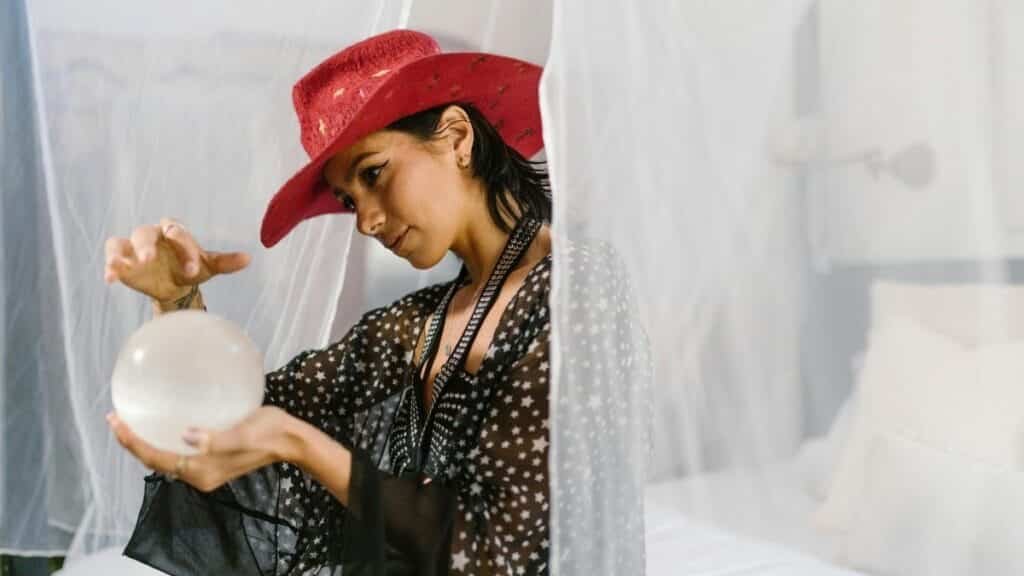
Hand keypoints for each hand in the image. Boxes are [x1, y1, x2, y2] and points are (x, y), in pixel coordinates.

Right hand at [104, 218, 250, 302]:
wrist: (176, 285)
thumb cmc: (192, 268)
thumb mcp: (210, 267)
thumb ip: (226, 262)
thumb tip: (248, 259)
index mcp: (176, 231)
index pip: (177, 231)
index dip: (184, 248)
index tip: (193, 270)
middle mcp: (153, 235)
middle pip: (146, 232)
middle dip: (147, 245)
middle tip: (151, 258)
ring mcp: (134, 247)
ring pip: (121, 242)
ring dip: (121, 253)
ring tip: (119, 266)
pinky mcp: (122, 260)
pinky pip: (112, 257)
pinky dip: (110, 266)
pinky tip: (110, 279)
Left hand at [107, 406, 301, 492]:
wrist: (290, 440)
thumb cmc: (270, 432)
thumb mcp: (243, 433)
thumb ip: (215, 439)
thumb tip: (187, 435)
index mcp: (202, 470)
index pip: (157, 458)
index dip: (133, 442)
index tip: (117, 421)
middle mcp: (199, 474)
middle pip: (155, 460)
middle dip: (133, 441)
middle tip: (115, 418)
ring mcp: (205, 469)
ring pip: (164, 457)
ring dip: (145, 441)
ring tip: (130, 420)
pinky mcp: (211, 459)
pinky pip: (177, 452)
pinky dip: (162, 439)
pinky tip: (160, 423)